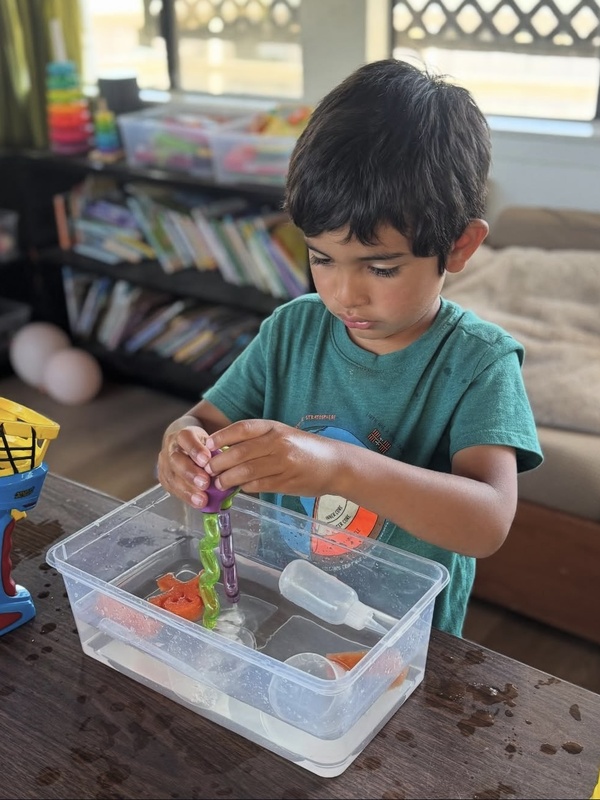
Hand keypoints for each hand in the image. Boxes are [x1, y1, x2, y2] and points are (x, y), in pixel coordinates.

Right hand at [156, 421, 213, 507]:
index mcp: (184, 435)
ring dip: (187, 490)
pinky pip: (171, 488)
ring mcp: (165, 463)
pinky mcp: (164, 477)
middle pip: (176, 459)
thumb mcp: (210, 442)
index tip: (206, 460)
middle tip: (205, 483)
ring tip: (202, 499)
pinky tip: (196, 503)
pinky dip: (185, 497)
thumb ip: (217, 452)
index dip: (195, 449)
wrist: (184, 445)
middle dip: (190, 473)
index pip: (186, 438)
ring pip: (172, 476)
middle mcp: (171, 448)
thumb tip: (229, 468)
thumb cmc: (202, 445)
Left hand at [205, 419, 345, 497]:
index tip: (207, 444)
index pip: (241, 428)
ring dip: (228, 479)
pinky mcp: (286, 482)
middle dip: (218, 463)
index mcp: (274, 427)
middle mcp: (278, 443)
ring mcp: (282, 463)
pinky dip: (245, 488)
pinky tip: (240, 488)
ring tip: (219, 483)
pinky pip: (258, 485)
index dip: (221, 436)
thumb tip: (225, 450)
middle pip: (239, 453)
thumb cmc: (304, 448)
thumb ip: (257, 440)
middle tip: (207, 470)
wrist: (335, 463)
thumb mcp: (282, 434)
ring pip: (246, 472)